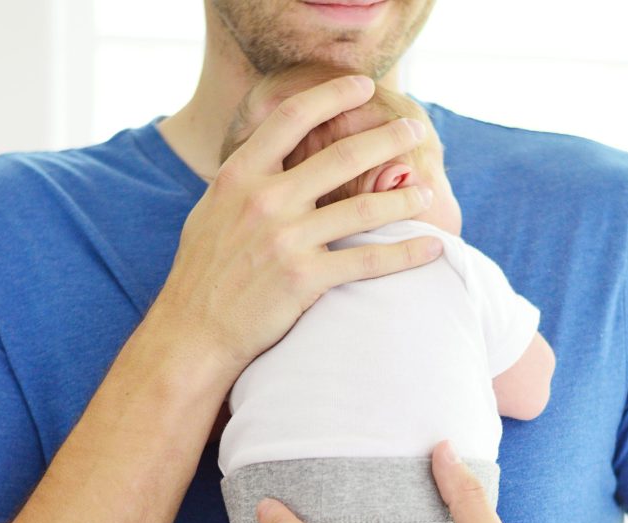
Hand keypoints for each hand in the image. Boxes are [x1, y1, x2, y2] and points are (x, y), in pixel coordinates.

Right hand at [154, 75, 441, 379]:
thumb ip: (244, 181)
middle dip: (386, 138)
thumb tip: (267, 155)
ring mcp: (287, 239)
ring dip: (403, 197)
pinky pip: (368, 261)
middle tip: (415, 129)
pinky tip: (432, 246)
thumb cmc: (203, 274)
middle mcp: (265, 200)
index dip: (332, 96)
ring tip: (427, 190)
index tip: (362, 87)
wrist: (194, 331)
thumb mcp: (211, 211)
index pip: (291, 118)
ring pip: (363, 208)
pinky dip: (406, 253)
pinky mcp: (306, 278)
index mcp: (240, 175)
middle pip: (340, 157)